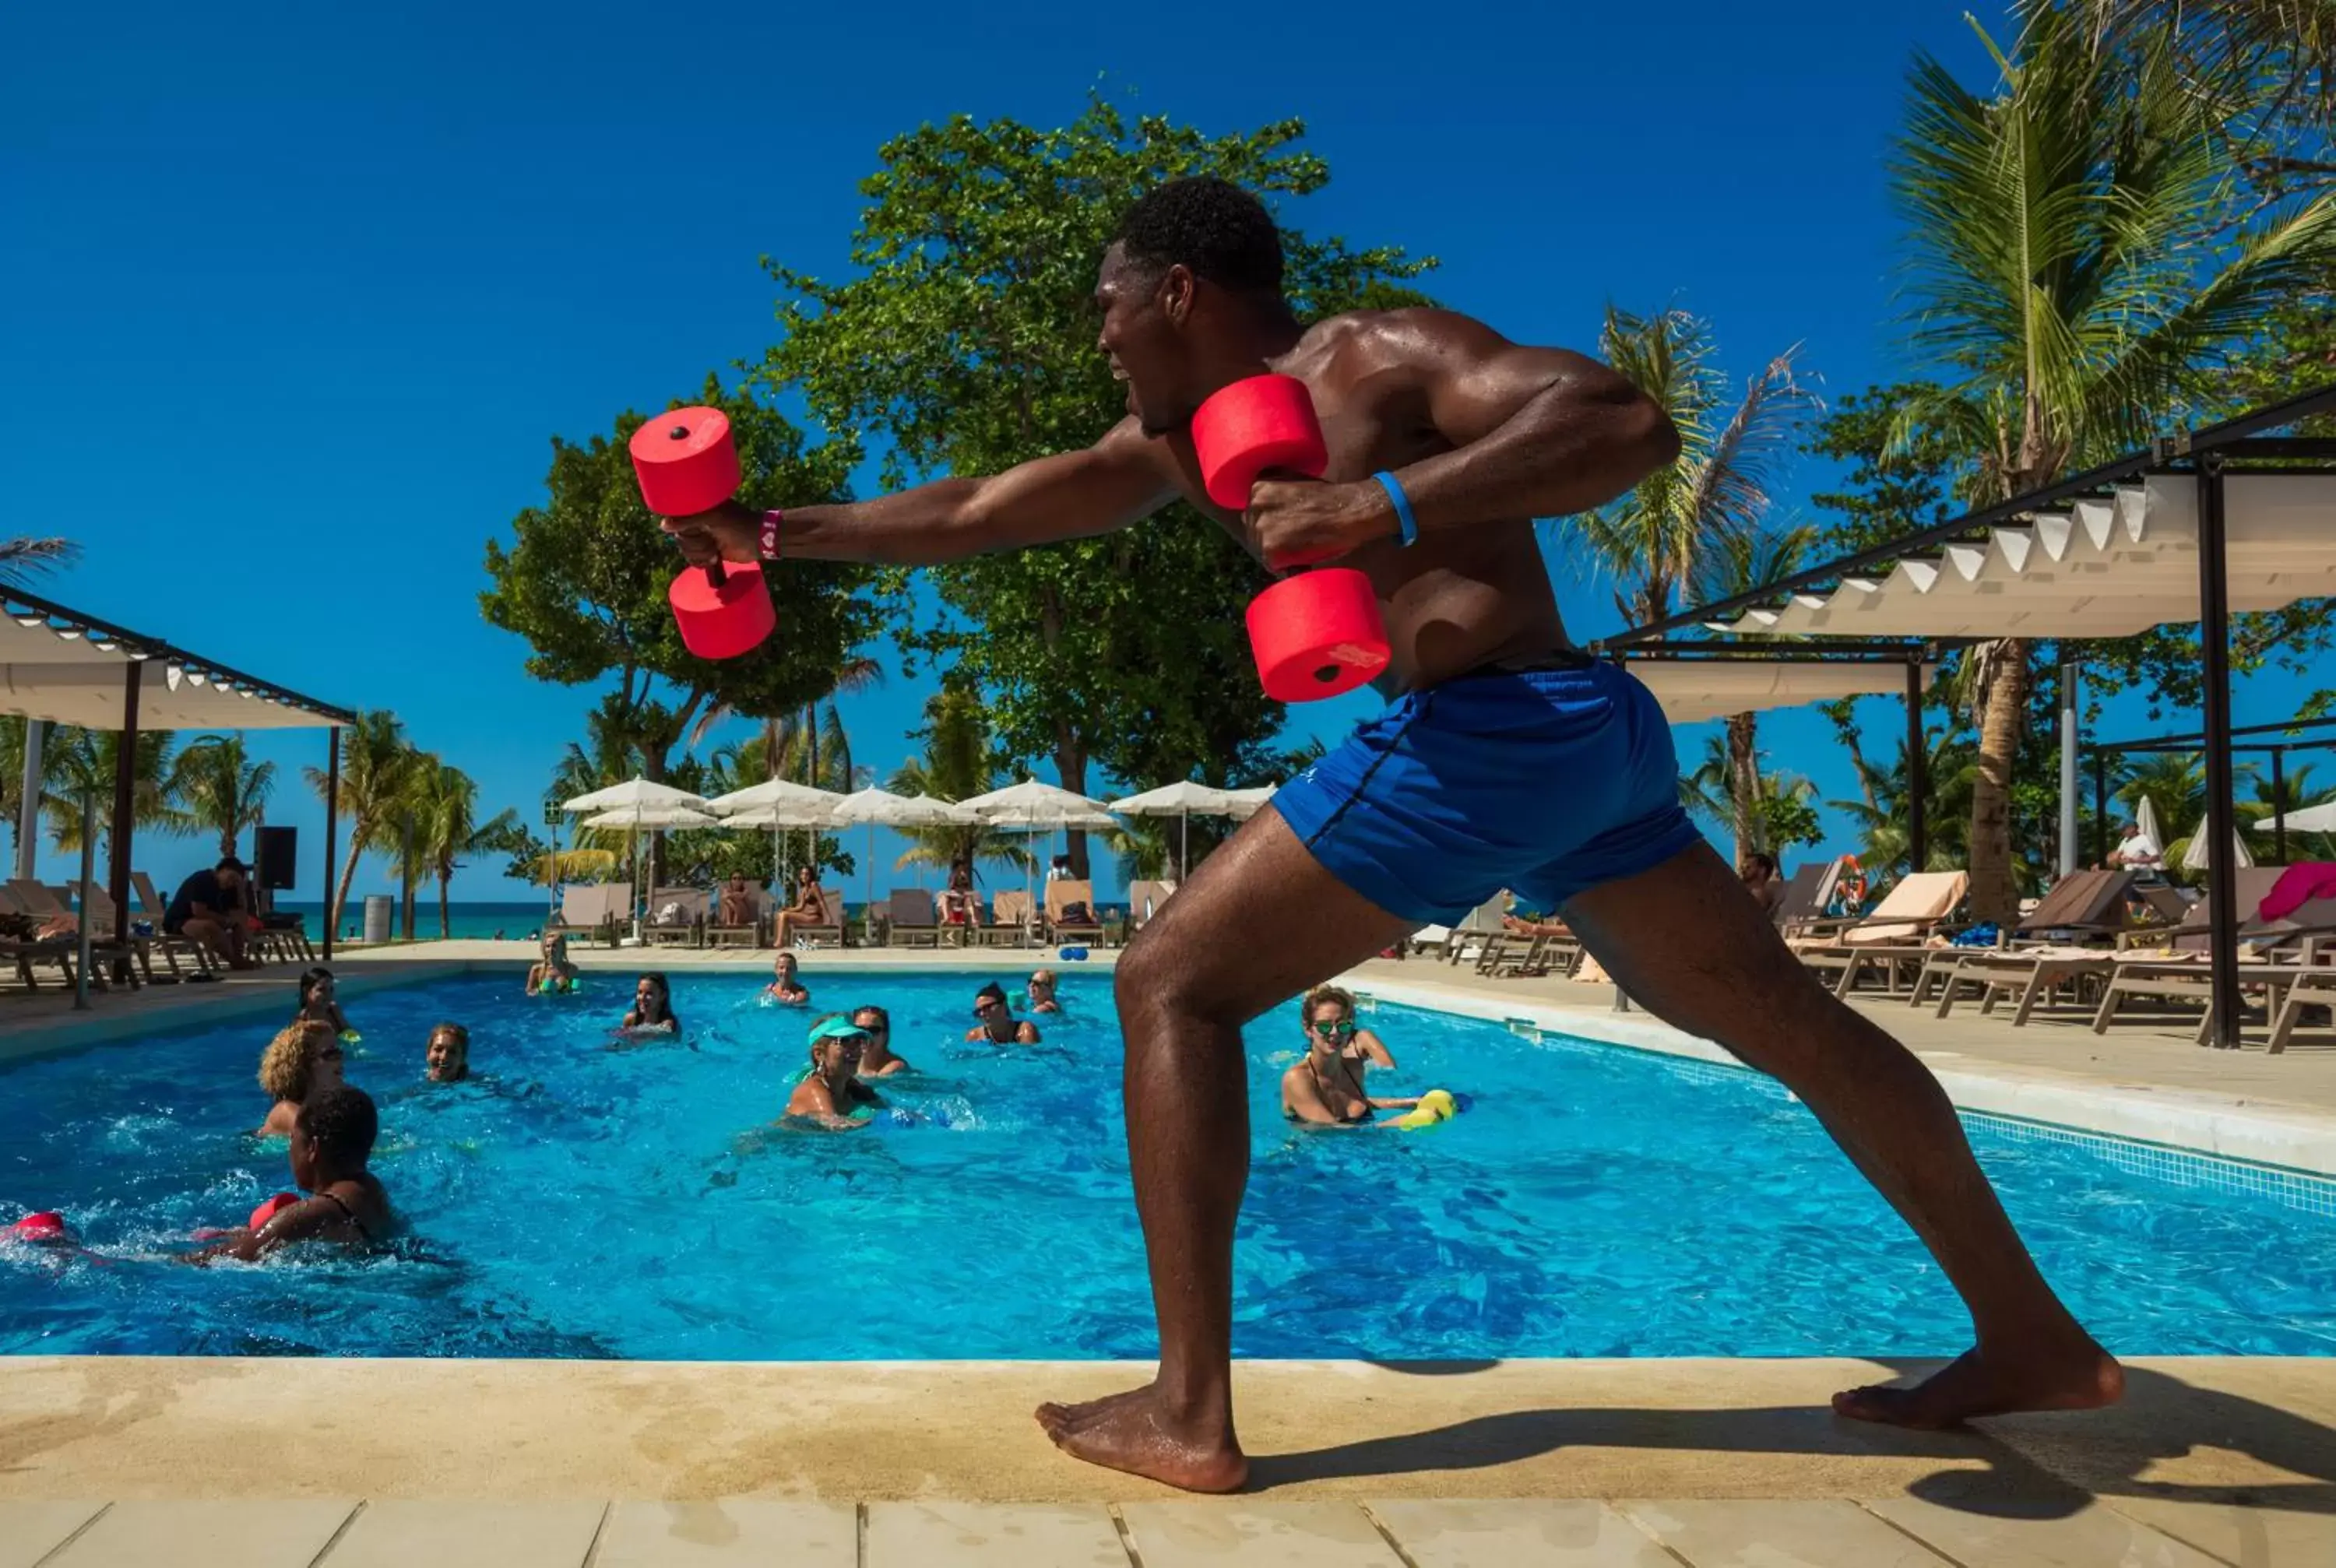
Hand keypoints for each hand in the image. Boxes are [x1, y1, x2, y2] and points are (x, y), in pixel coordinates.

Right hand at [658, 497, 762, 568]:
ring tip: (715, 552)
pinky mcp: (709, 551)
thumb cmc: (738, 524)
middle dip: (695, 545)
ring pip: (686, 551)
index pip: (676, 521)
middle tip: (711, 542)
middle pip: (680, 539)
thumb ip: (688, 520)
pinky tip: (714, 559)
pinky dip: (701, 562)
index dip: (683, 530)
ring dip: (700, 555)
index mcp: (697, 509)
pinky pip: (693, 560)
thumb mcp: (713, 519)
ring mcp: (703, 538)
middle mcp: (698, 523)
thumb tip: (663, 525)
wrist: (760, 540)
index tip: (698, 531)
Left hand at [1245, 477, 1392, 569]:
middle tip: (1297, 537)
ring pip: (1259, 549)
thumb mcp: (1295, 481)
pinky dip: (1284, 566)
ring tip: (1301, 545)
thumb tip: (1251, 515)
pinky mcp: (1270, 547)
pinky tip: (1300, 557)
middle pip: (1252, 531)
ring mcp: (1261, 524)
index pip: (1252, 512)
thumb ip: (1273, 492)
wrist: (1351, 511)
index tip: (1289, 522)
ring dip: (1277, 553)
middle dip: (1270, 538)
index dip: (1270, 522)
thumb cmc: (1330, 499)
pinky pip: (1270, 564)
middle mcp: (1255, 501)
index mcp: (1259, 483)